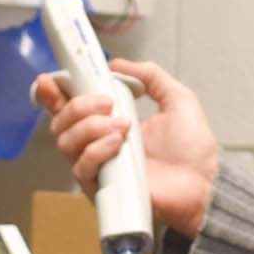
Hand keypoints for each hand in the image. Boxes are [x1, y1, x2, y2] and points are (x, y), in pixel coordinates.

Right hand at [34, 60, 220, 238]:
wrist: (203, 184)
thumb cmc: (192, 150)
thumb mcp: (177, 99)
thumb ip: (150, 76)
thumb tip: (118, 65)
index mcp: (109, 122)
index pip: (69, 107)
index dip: (53, 94)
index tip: (50, 80)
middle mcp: (97, 144)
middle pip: (60, 122)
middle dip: (78, 105)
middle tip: (107, 104)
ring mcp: (98, 167)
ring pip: (66, 141)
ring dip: (90, 126)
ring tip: (123, 126)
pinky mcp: (100, 188)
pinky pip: (82, 165)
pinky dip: (96, 150)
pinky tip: (117, 144)